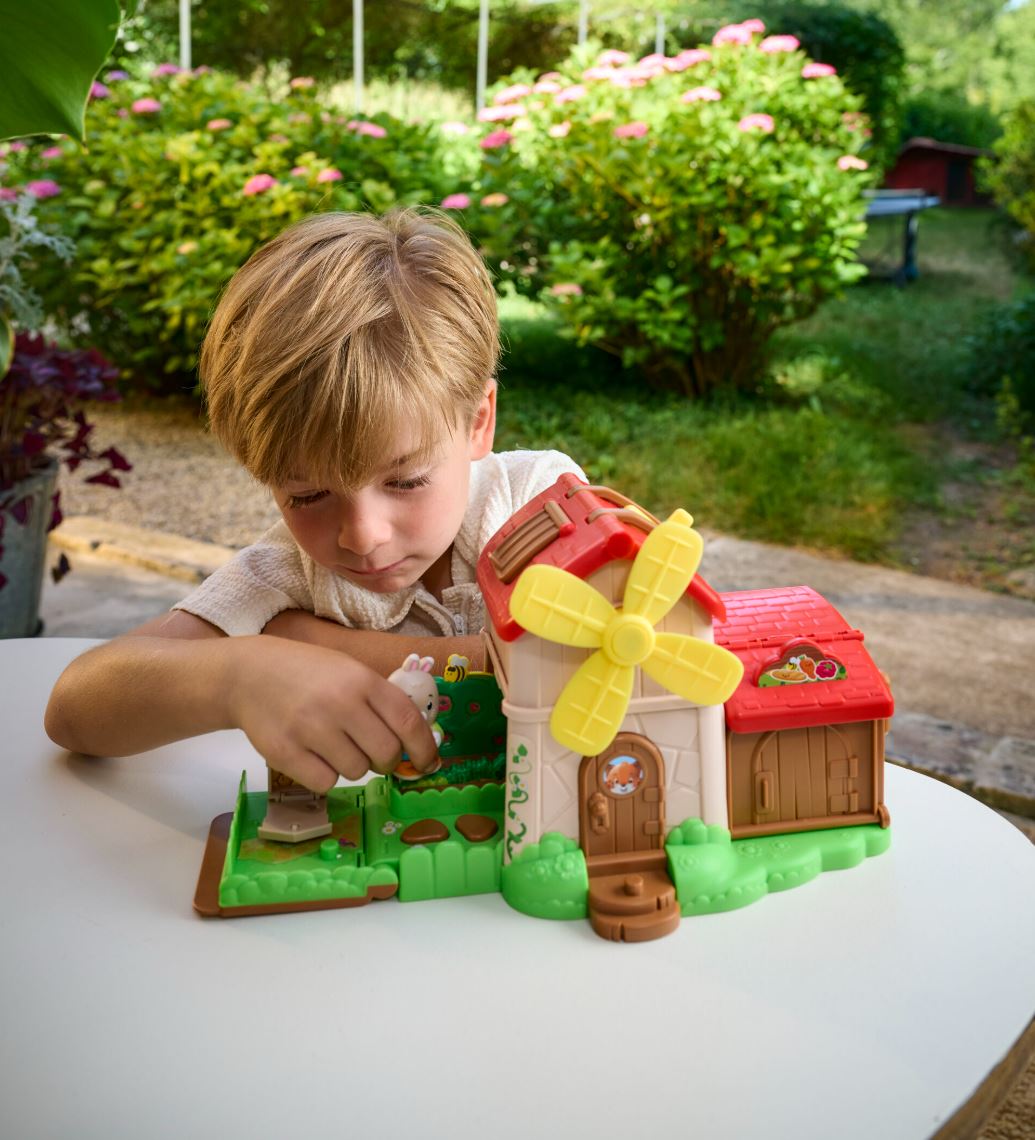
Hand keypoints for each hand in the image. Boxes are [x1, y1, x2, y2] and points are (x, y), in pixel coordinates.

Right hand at [227, 638, 438, 791]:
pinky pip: (325, 782)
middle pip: (386, 754)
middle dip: (386, 761)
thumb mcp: (349, 670)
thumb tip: (418, 742)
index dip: (424, 748)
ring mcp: (310, 729)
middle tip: (374, 754)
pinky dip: (325, 775)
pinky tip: (313, 754)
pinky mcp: (284, 753)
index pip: (408, 721)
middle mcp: (339, 703)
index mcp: (361, 680)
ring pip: (356, 772)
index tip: (429, 763)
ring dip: (352, 765)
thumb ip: (381, 700)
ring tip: (334, 744)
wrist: (248, 675)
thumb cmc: (309, 674)